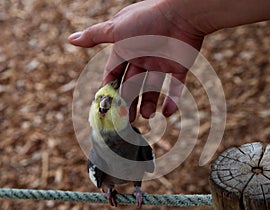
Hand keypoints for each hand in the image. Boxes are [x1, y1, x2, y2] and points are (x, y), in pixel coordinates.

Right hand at [68, 0, 203, 121]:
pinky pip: (175, 86)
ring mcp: (161, 62)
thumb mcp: (117, 28)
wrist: (182, 14)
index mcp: (127, 49)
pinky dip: (172, 99)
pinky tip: (166, 113)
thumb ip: (95, 36)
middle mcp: (142, 57)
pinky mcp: (179, 66)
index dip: (110, 88)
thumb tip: (71, 39)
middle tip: (127, 119)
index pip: (114, 73)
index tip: (108, 106)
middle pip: (132, 84)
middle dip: (129, 101)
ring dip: (149, 103)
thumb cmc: (147, 20)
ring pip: (152, 88)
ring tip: (146, 116)